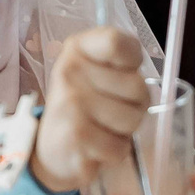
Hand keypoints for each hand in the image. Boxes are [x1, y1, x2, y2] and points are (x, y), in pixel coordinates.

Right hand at [34, 27, 145, 194]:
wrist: (52, 146)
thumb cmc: (84, 104)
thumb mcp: (97, 71)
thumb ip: (122, 63)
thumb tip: (142, 81)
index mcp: (78, 47)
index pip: (117, 43)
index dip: (133, 61)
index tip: (125, 72)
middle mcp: (70, 70)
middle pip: (138, 87)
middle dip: (135, 106)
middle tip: (112, 110)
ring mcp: (71, 102)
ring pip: (133, 119)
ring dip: (125, 131)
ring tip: (103, 128)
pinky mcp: (76, 136)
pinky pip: (120, 147)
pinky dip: (114, 152)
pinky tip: (96, 146)